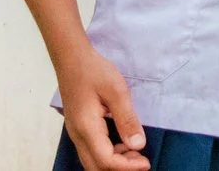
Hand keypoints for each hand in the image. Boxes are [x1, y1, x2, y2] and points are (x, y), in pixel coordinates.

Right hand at [55, 50, 149, 170]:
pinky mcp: (78, 129)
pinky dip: (107, 155)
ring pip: (92, 161)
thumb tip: (138, 145)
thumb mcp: (117, 91)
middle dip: (120, 169)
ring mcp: (76, 133)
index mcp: (87, 128)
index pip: (106, 161)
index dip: (127, 167)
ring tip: (135, 153)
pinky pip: (91, 151)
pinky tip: (122, 145)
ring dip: (113, 163)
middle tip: (142, 161)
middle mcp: (77, 135)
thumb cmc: (94, 70)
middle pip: (96, 167)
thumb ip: (127, 119)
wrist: (72, 58)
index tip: (147, 162)